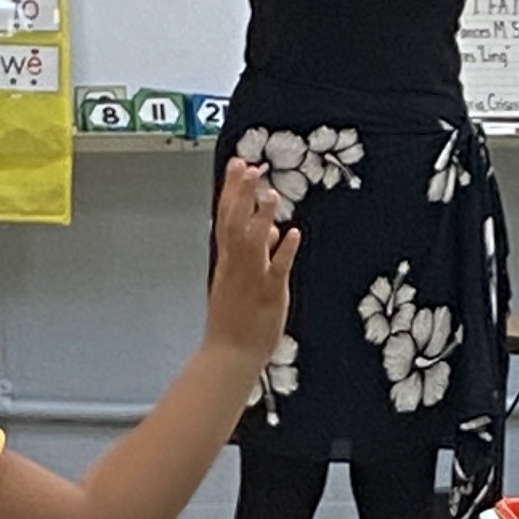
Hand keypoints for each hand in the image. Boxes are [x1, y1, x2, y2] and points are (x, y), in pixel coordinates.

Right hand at [203, 155, 296, 370]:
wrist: (229, 354)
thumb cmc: (234, 318)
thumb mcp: (238, 278)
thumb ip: (254, 251)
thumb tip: (270, 228)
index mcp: (227, 260)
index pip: (225, 217)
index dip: (231, 190)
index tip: (238, 164)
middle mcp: (236, 266)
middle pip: (235, 223)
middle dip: (242, 194)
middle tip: (251, 167)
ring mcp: (252, 280)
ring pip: (253, 243)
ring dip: (261, 218)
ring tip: (271, 194)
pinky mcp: (268, 295)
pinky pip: (276, 271)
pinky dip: (283, 252)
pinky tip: (292, 234)